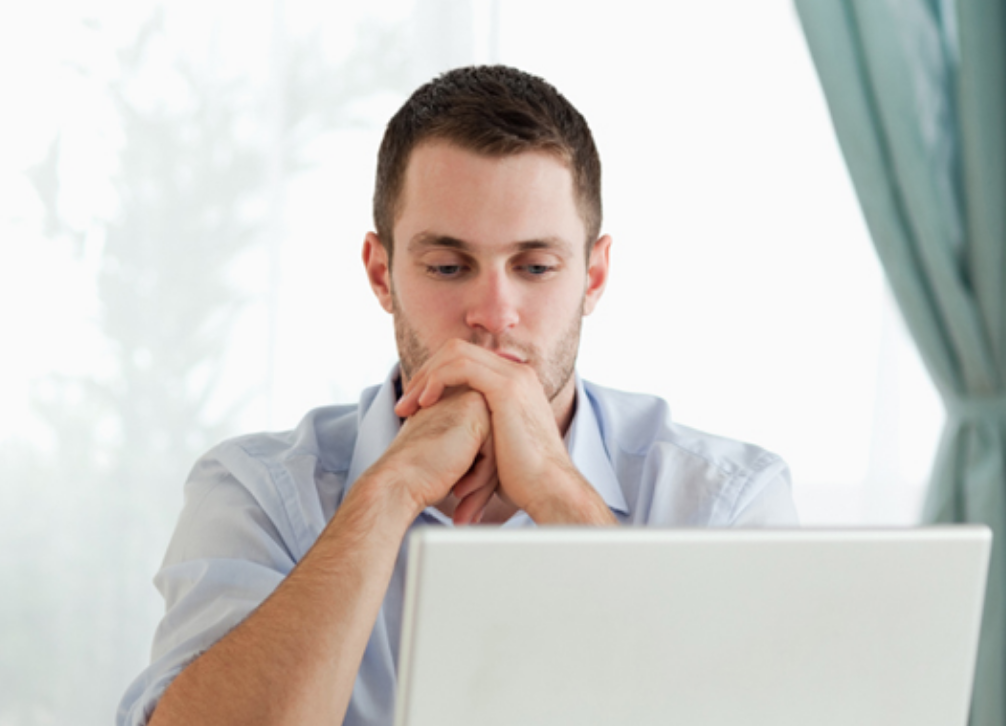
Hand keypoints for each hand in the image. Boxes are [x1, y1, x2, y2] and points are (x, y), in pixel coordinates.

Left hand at [395, 339, 615, 523]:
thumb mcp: (498, 445)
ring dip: (425, 377)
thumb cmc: (524, 478)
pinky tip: (424, 404)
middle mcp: (516, 372)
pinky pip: (459, 366)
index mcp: (516, 382)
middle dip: (425, 373)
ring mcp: (513, 376)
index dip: (436, 376)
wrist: (549, 489)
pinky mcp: (506, 388)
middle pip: (457, 350)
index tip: (415, 405)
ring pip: (455, 353)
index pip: (467, 360)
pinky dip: (436, 380)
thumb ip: (481, 430)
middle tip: (405, 405)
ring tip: (408, 407)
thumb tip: (461, 440)